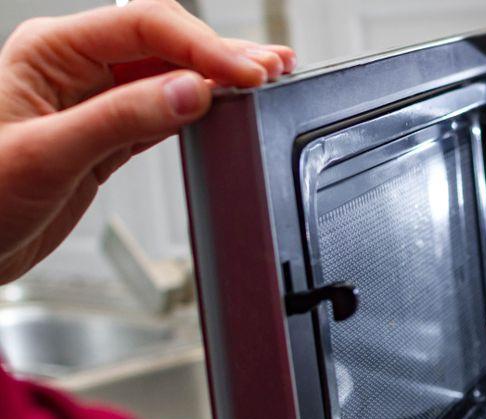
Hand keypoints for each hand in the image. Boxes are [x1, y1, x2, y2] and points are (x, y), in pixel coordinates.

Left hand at [0, 0, 295, 282]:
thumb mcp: (46, 157)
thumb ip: (120, 120)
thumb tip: (189, 92)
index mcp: (49, 53)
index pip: (142, 26)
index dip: (201, 46)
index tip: (244, 72)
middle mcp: (74, 69)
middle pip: (164, 42)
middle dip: (220, 52)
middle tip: (271, 70)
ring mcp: (93, 102)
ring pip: (170, 74)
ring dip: (218, 77)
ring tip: (267, 78)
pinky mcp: (107, 137)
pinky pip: (164, 111)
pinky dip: (202, 109)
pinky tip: (229, 107)